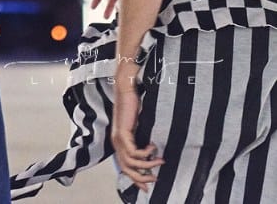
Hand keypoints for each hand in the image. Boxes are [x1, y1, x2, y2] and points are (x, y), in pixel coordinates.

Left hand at [112, 68, 163, 191]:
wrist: (126, 89)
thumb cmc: (132, 105)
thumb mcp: (136, 127)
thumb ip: (139, 139)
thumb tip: (150, 153)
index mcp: (118, 143)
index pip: (124, 168)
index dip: (135, 179)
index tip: (147, 187)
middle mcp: (116, 143)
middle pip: (126, 170)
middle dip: (142, 178)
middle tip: (156, 178)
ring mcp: (118, 139)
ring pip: (132, 164)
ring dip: (148, 165)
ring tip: (160, 161)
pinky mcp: (123, 134)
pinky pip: (135, 153)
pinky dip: (146, 153)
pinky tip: (153, 146)